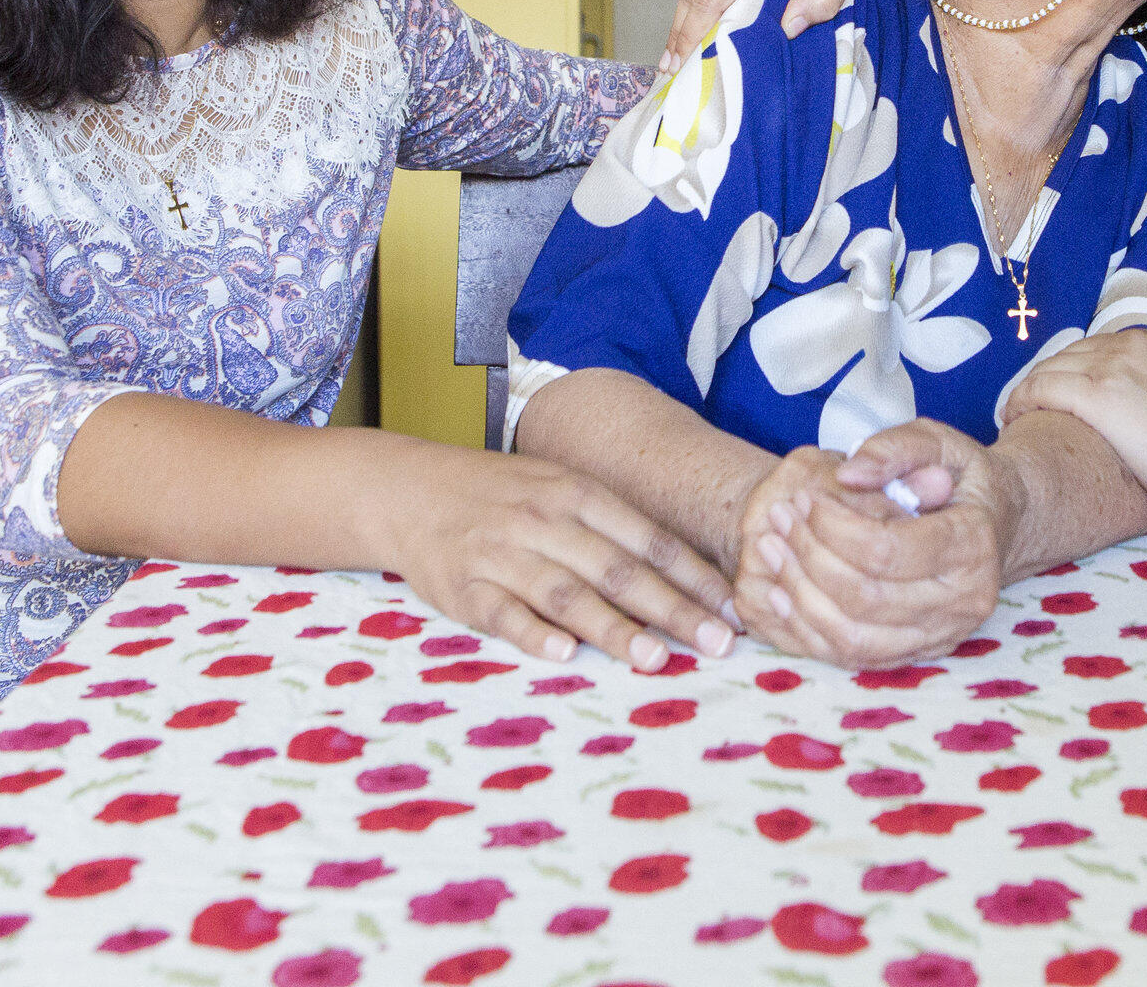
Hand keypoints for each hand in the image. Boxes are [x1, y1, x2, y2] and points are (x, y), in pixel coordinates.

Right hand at [376, 443, 739, 670]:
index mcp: (578, 492)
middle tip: (716, 642)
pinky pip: (504, 614)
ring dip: (614, 628)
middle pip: (618, 569)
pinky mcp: (464, 589)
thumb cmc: (505, 494)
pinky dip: (534, 634)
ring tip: (655, 659)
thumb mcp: (562, 489)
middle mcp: (545, 519)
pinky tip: (566, 654)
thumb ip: (617, 528)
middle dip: (673, 608)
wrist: (411, 488)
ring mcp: (503, 554)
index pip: (648, 538)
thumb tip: (691, 574)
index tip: (735, 608)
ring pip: (566, 594)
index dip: (695, 575)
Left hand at [733, 427, 1018, 667]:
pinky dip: (810, 630)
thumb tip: (848, 474)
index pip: (887, 550)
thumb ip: (893, 449)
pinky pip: (854, 658)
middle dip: (809, 557)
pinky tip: (780, 593)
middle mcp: (965, 600)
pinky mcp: (920, 652)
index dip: (833, 526)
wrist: (1001, 521)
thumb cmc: (962, 476)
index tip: (804, 497)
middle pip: (866, 598)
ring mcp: (944, 634)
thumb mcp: (938, 441)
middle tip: (778, 518)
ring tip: (770, 550)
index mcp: (973, 544)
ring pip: (855, 637)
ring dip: (801, 596)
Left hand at [1001, 329, 1146, 528]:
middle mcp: (1127, 346)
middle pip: (1065, 357)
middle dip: (1046, 382)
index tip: (1060, 398)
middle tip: (1031, 410)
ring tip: (1016, 418)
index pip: (1092, 350)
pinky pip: (1040, 389)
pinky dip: (1020, 401)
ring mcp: (1110, 368)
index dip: (1071, 374)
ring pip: (1048, 370)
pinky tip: (1012, 420)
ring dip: (1028, 393)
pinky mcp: (1097, 396)